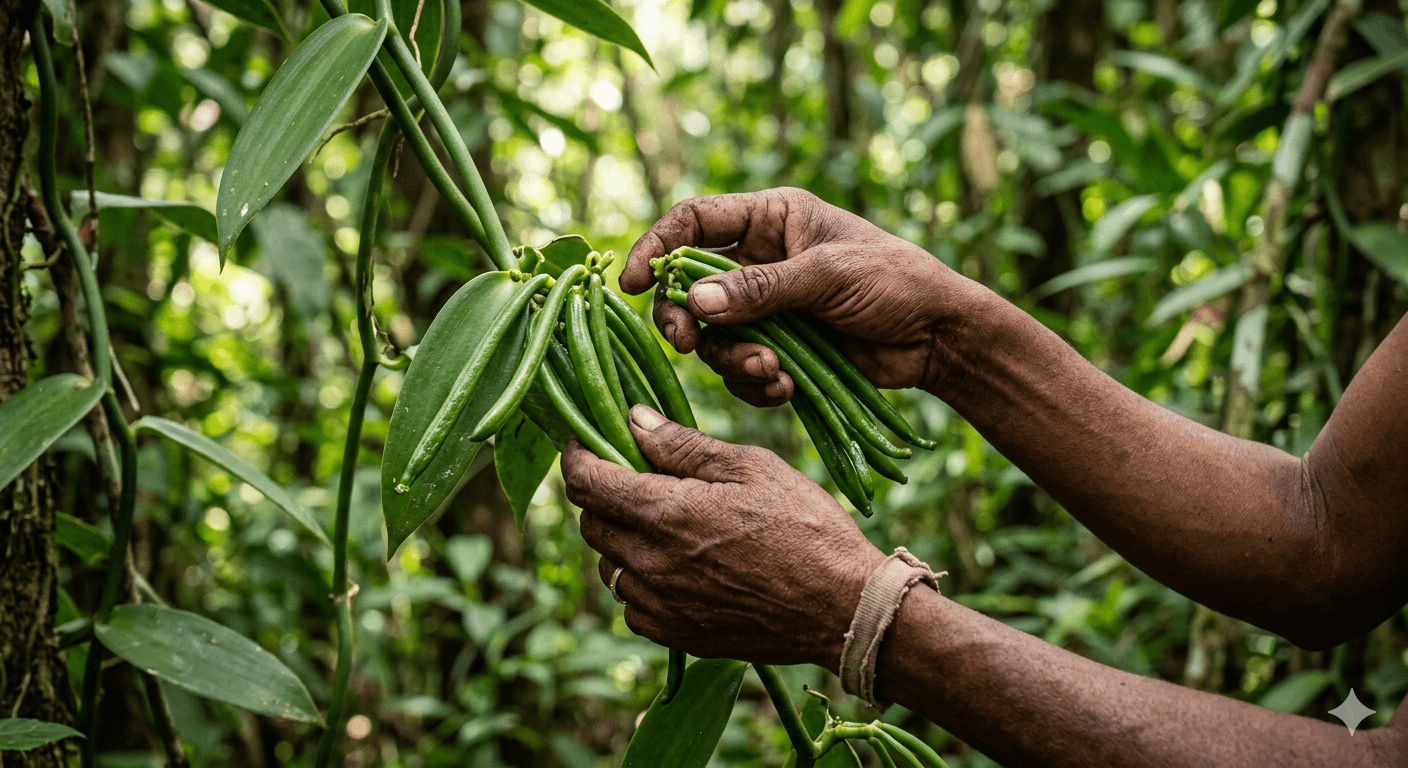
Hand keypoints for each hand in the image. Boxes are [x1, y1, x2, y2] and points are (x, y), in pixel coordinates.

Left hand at [563, 405, 885, 669]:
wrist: (842, 608)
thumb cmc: (805, 526)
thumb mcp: (750, 466)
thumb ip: (682, 446)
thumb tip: (632, 420)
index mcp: (664, 514)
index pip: (586, 482)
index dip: (578, 455)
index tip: (585, 441)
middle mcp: (650, 564)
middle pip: (590, 523)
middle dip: (602, 495)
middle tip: (635, 478)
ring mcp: (660, 605)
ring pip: (609, 565)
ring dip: (622, 540)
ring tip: (664, 525)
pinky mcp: (676, 635)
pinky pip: (632, 604)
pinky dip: (642, 582)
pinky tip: (678, 568)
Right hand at [622, 187, 982, 404]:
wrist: (938, 337)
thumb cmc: (894, 282)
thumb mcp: (827, 277)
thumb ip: (761, 290)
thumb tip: (696, 301)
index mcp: (771, 219)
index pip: (693, 222)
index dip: (657, 248)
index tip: (631, 283)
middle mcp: (761, 261)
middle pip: (690, 287)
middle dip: (685, 318)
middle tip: (686, 343)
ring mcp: (768, 309)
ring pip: (714, 336)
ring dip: (732, 359)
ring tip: (770, 372)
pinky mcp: (780, 350)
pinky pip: (741, 369)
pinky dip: (755, 383)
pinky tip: (784, 390)